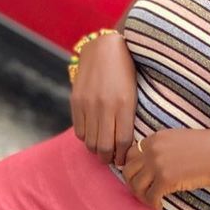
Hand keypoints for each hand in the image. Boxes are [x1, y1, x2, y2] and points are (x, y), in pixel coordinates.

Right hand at [69, 32, 137, 166]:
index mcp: (124, 104)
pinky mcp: (76, 101)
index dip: (122, 156)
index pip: (122, 142)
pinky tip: (91, 136)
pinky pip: (79, 131)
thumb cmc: (125, 71)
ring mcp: (88, 104)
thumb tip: (123, 145)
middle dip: (108, 158)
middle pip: (105, 146)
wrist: (104, 48)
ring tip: (102, 150)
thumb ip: (128, 117)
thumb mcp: (133, 93)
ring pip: (90, 142)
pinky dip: (85, 138)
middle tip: (111, 159)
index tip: (123, 161)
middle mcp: (105, 106)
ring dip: (96, 150)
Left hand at [120, 128, 209, 209]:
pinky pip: (150, 196)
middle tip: (141, 192)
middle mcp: (152, 150)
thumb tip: (151, 163)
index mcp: (154, 138)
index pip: (131, 154)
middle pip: (128, 170)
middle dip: (132, 183)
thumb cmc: (206, 147)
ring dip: (141, 196)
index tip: (139, 176)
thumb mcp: (178, 139)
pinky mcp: (165, 180)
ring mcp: (157, 165)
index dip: (132, 167)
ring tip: (151, 200)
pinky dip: (153, 204)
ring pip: (136, 185)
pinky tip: (160, 206)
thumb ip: (162, 147)